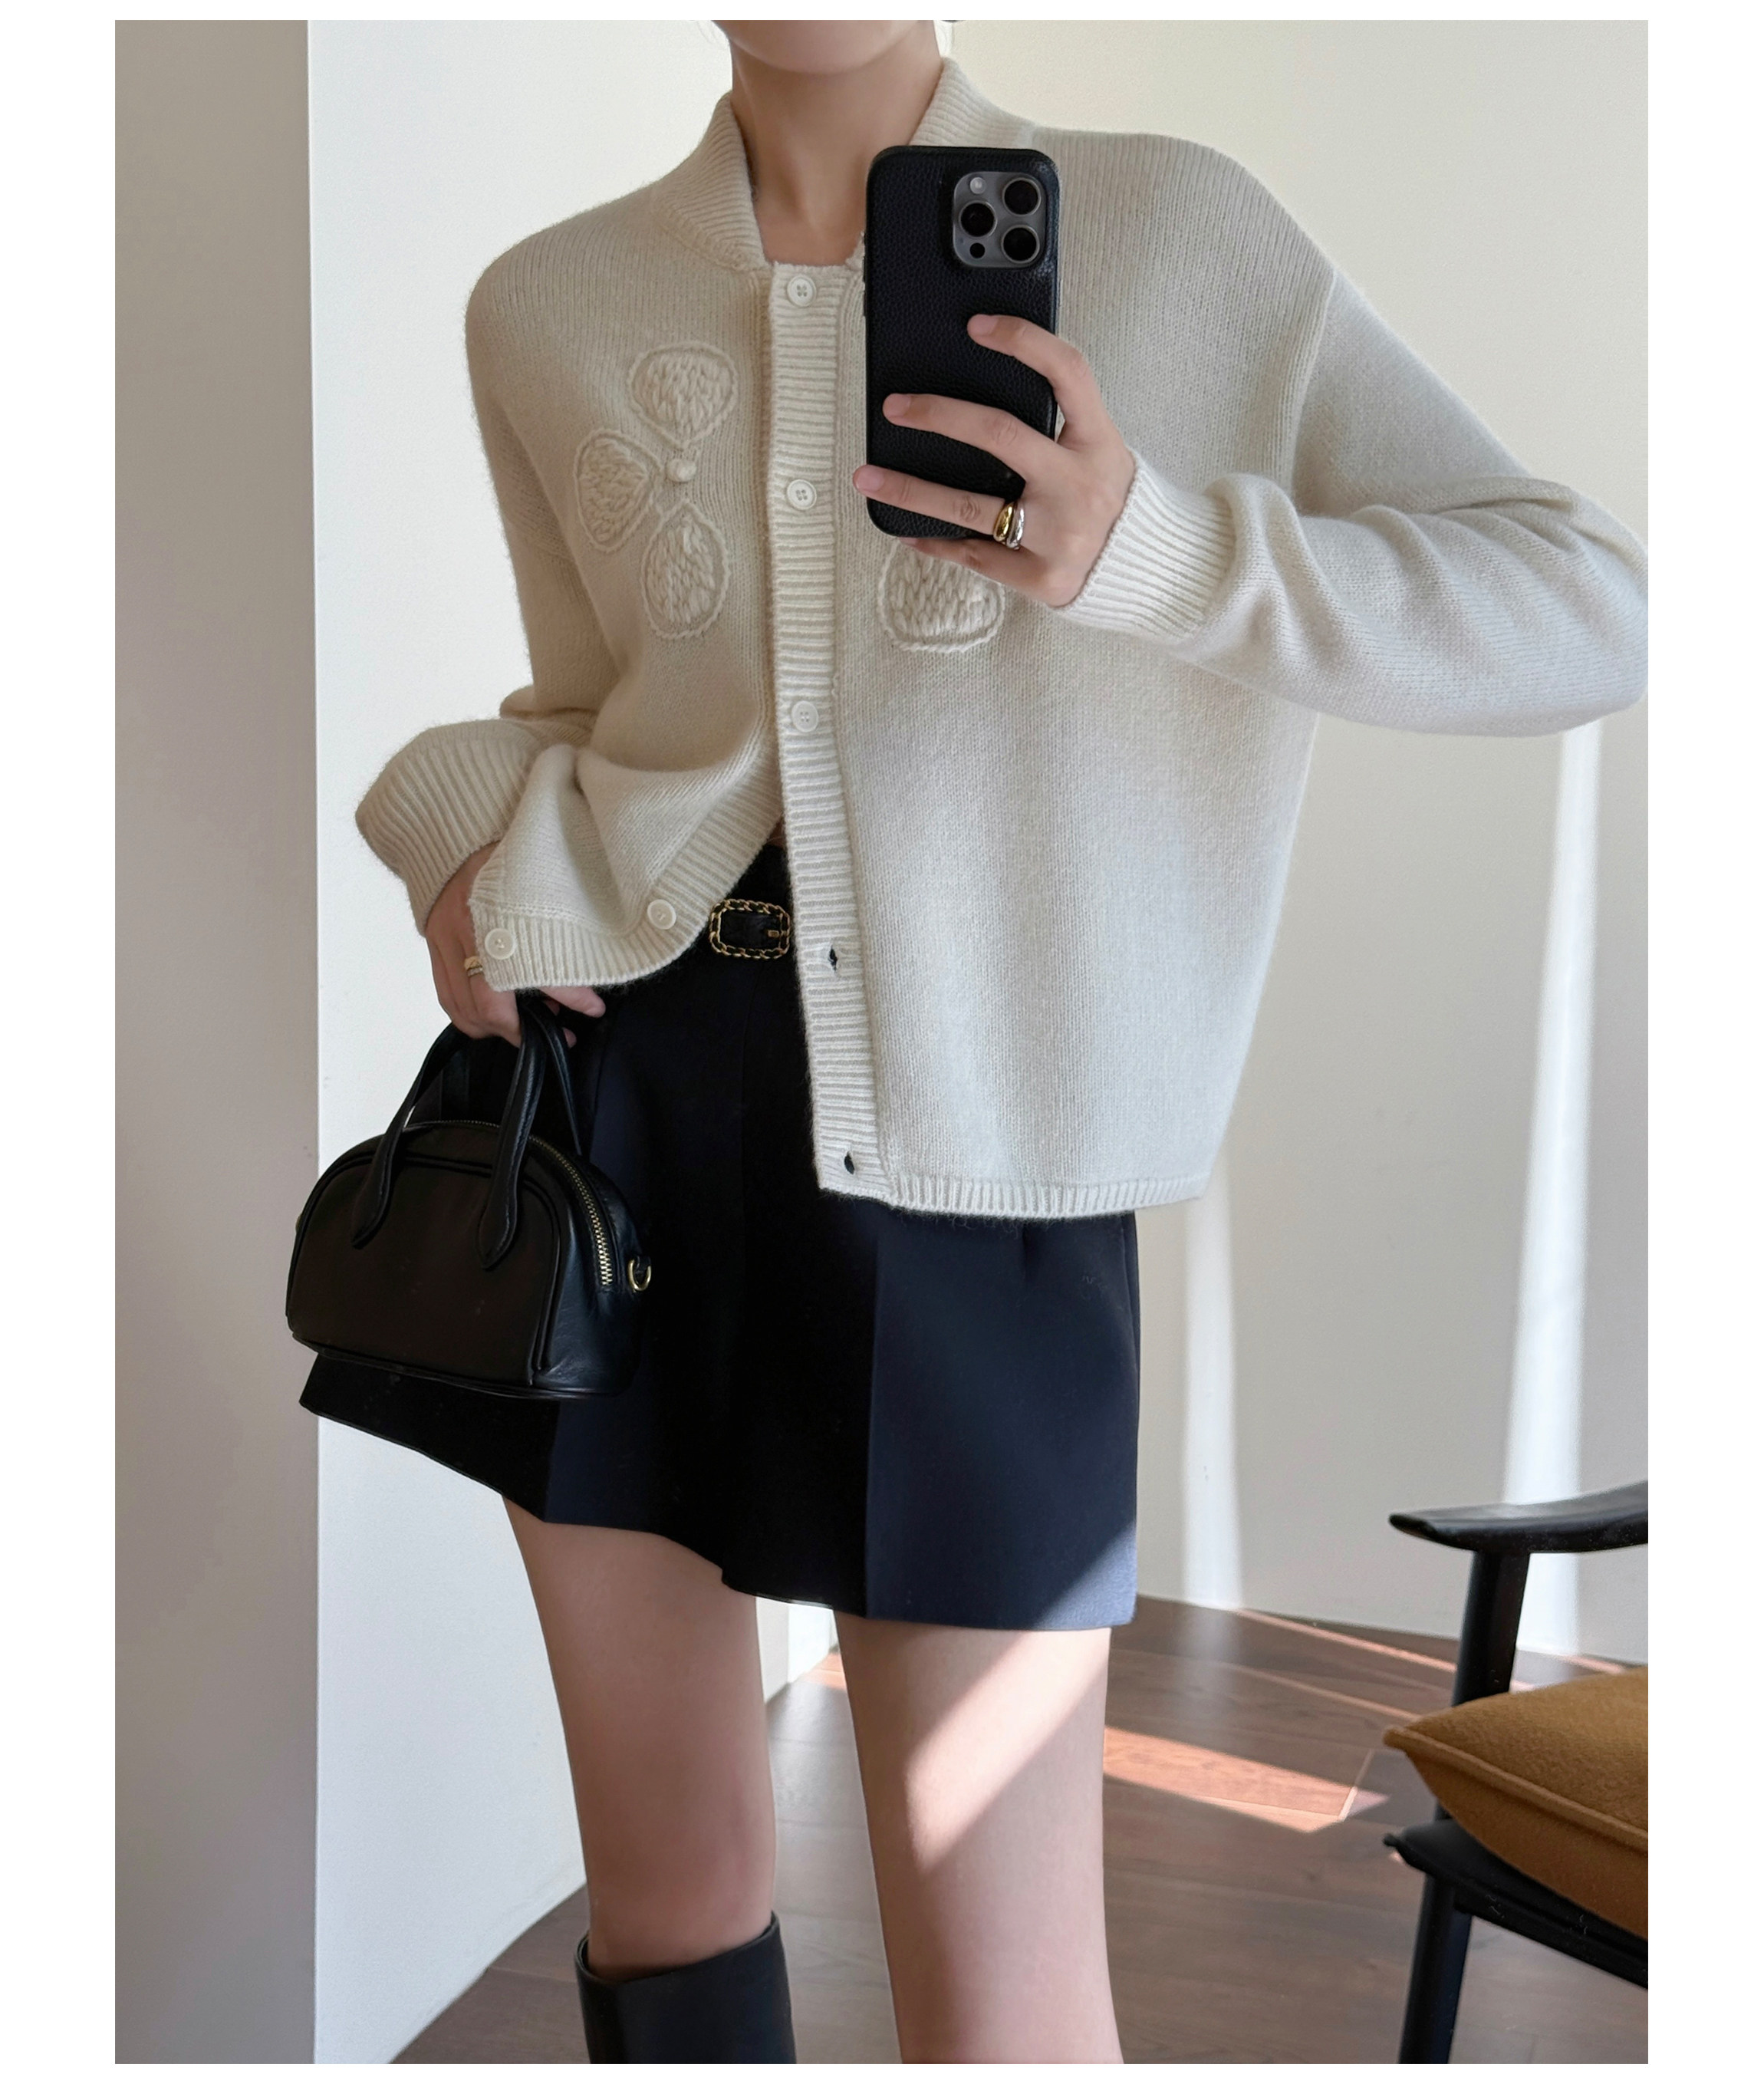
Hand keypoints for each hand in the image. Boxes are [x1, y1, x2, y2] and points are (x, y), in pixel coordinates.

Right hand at [424, 845, 605, 1044]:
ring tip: (524, 1030)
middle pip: (491, 1007)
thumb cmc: (506, 845)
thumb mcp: (543, 870)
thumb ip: (564, 911)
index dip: (573, 996)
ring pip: (463, 1009)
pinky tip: (492, 1015)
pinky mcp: (433, 941)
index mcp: (506, 908)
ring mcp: (447, 937)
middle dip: (524, 1031)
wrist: (453, 822)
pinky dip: (468, 1014)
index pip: (541, 971)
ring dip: (494, 1029)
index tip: (595, 1007)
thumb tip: (597, 953)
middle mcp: (472, 929)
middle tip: (556, 1033)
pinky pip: (446, 995)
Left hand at [851, 313, 1134, 608]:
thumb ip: (1058, 426)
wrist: (1151, 571)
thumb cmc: (1111, 501)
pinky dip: (936, 541)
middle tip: (895, 407)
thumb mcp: (1100, 452)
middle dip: (939, 416)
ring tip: (868, 477)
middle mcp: (1080, 485)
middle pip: (998, 435)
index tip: (977, 326)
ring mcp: (1058, 535)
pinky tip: (906, 529)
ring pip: (969, 507)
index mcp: (1101, 442)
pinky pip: (974, 555)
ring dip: (910, 490)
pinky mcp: (1040, 578)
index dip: (1023, 341)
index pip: (1067, 372)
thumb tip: (978, 390)